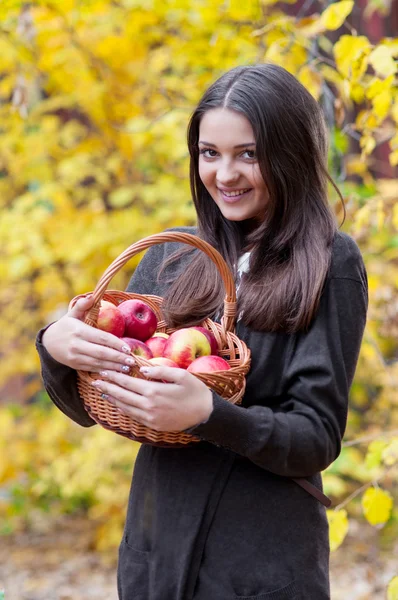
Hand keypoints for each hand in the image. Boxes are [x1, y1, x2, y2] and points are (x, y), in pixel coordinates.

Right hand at [41, 295, 133, 373]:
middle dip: (118, 358)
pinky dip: (104, 371)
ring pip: (98, 363)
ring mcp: (75, 357)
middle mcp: (77, 345)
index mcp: (79, 331)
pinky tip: (115, 372)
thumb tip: (92, 296)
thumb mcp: (72, 314)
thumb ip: (82, 305)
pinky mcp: (75, 365)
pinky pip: (92, 369)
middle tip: (132, 360)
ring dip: (114, 367)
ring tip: (128, 368)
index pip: (101, 338)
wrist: (48, 343)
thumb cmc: (65, 326)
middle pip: (101, 353)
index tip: (128, 348)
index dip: (116, 344)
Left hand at [91, 365, 213, 431]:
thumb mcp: (181, 376)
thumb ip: (160, 371)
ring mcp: (149, 417)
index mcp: (154, 392)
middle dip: (107, 387)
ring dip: (112, 399)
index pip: (128, 383)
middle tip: (94, 381)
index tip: (103, 371)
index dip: (114, 377)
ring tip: (102, 392)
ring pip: (125, 407)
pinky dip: (122, 409)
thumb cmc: (195, 391)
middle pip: (122, 395)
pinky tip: (117, 404)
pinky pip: (133, 416)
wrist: (205, 415)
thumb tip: (141, 369)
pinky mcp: (152, 425)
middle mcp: (148, 406)